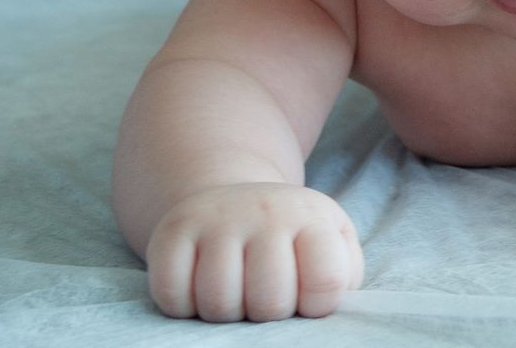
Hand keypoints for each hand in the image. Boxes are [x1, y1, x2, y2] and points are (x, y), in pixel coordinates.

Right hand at [143, 182, 363, 321]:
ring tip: (235, 293)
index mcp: (312, 216)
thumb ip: (344, 275)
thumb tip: (329, 308)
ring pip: (219, 302)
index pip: (326, 280)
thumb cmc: (291, 239)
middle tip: (264, 296)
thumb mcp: (332, 244)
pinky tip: (198, 288)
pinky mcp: (171, 230)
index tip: (307, 297)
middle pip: (270, 301)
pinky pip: (171, 295)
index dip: (317, 305)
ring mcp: (216, 218)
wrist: (233, 202)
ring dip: (226, 314)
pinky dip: (183, 307)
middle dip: (268, 314)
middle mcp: (265, 210)